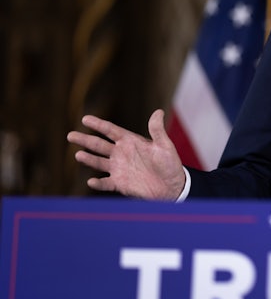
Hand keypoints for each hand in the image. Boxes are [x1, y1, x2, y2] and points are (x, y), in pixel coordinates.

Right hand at [68, 109, 185, 200]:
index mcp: (131, 141)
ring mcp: (119, 169)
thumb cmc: (170, 164)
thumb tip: (158, 112)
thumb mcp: (164, 145)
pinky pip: (106, 183)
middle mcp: (121, 154)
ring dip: (88, 159)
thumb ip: (157, 130)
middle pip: (99, 145)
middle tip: (70, 135)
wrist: (172, 186)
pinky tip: (91, 182)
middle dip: (85, 140)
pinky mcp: (120, 184)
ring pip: (98, 162)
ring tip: (78, 155)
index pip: (111, 130)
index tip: (85, 118)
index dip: (98, 125)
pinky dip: (98, 183)